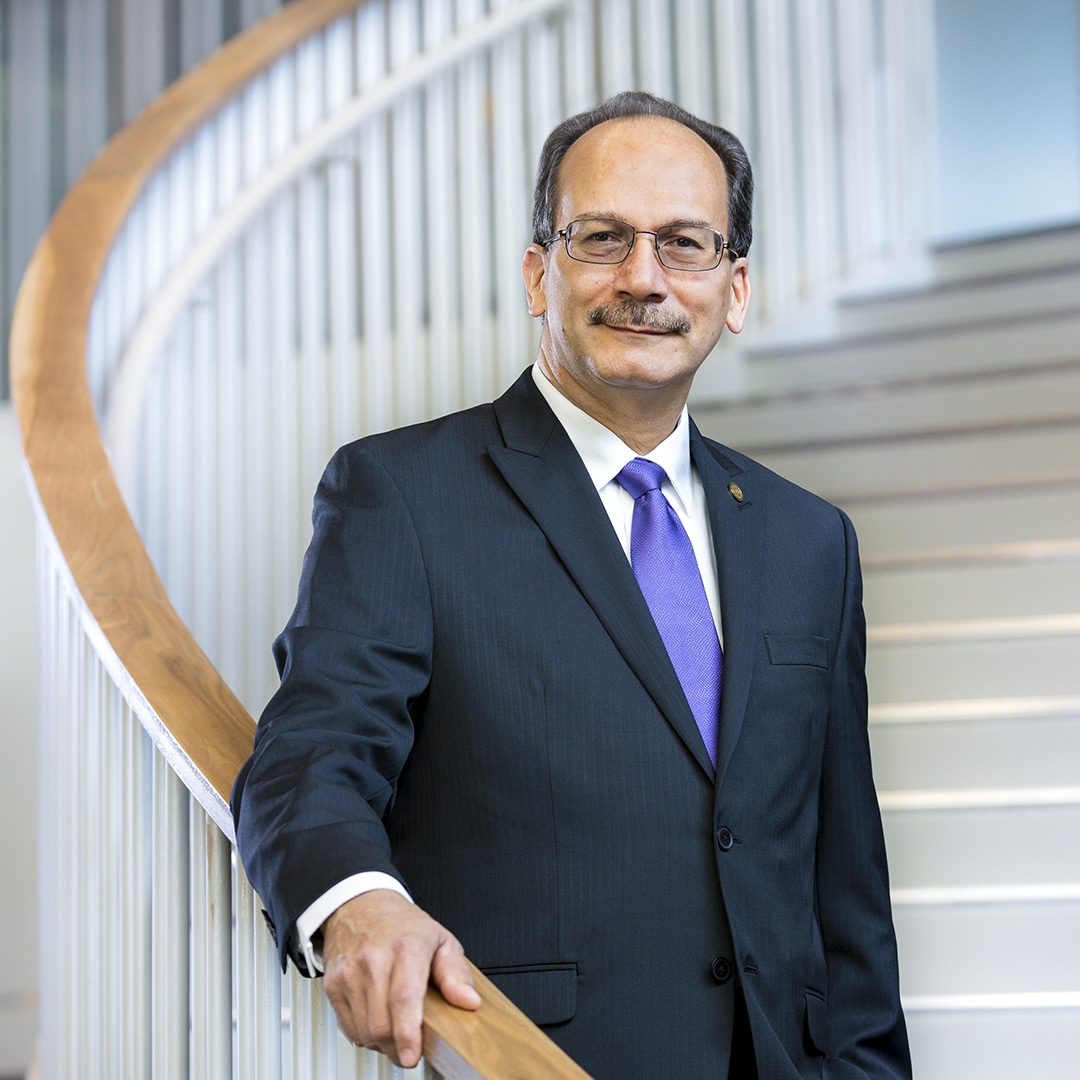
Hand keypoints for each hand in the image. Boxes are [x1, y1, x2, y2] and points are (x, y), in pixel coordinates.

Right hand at [321, 889, 480, 1066]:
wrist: (361, 905)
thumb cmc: (402, 925)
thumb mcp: (440, 939)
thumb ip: (456, 973)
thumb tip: (468, 1000)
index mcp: (406, 948)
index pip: (404, 998)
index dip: (408, 1033)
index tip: (413, 1055)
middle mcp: (374, 960)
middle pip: (382, 1023)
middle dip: (398, 1048)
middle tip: (411, 1050)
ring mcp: (350, 973)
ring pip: (364, 1030)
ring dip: (382, 1044)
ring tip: (396, 1032)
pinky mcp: (333, 984)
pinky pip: (348, 1027)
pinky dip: (364, 1035)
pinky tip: (377, 1022)